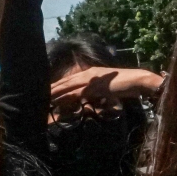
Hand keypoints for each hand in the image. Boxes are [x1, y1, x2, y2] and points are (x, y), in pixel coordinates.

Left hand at [49, 66, 163, 111]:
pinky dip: (67, 98)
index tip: (47, 91)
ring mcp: (91, 80)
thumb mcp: (109, 89)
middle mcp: (89, 74)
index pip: (70, 80)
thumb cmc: (127, 85)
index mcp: (91, 73)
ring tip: (43, 100)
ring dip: (55, 94)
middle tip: (38, 96)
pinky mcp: (95, 87)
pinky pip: (77, 94)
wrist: (138, 80)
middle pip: (66, 82)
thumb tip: (90, 101)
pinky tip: (58, 102)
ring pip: (68, 87)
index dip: (58, 86)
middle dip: (52, 89)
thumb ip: (98, 93)